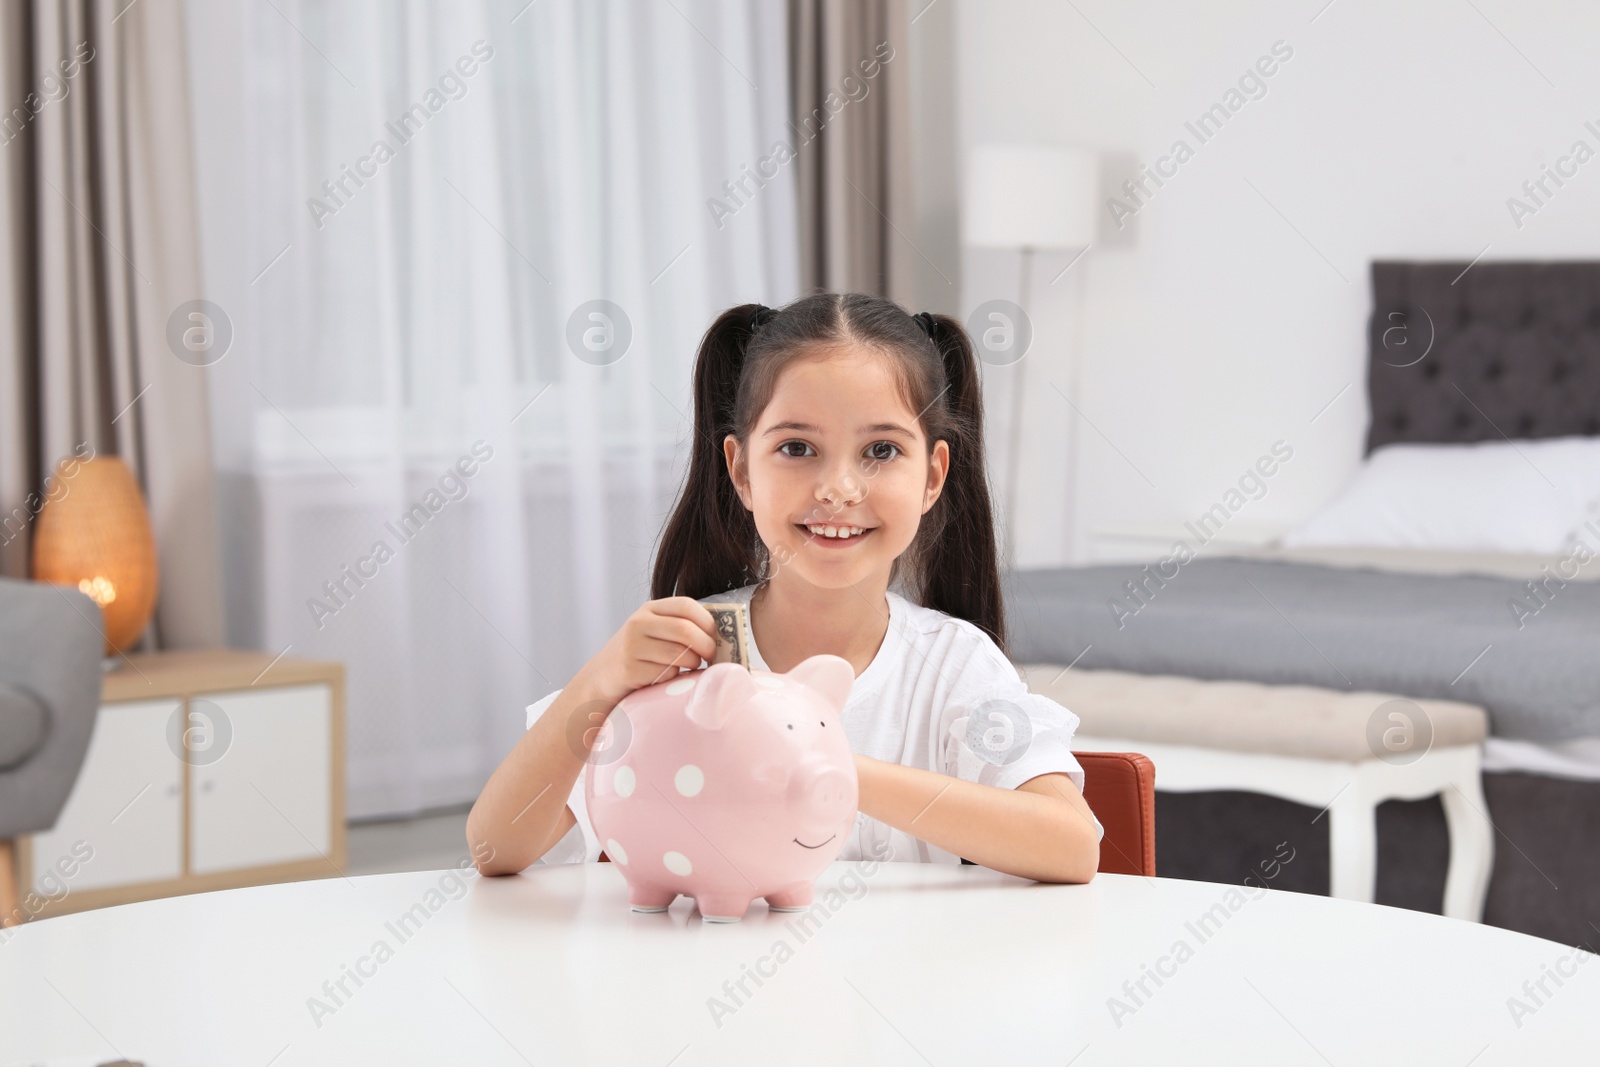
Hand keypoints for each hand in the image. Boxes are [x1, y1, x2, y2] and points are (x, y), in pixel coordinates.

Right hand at [576, 596, 717, 705]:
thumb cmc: (639, 654)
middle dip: (707, 646)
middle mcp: (639, 623)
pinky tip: (668, 677)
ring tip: (691, 667)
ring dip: (693, 664)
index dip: (708, 621)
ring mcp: (633, 646)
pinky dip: (675, 677)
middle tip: (712, 657)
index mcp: (650, 609)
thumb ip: (680, 627)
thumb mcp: (654, 631)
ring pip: (680, 654)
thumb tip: (722, 637)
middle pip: (685, 630)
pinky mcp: (631, 670)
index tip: (718, 637)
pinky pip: (667, 673)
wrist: (602, 677)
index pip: (686, 606)